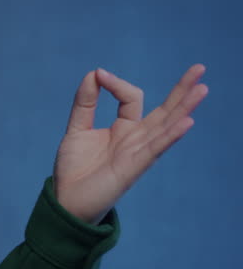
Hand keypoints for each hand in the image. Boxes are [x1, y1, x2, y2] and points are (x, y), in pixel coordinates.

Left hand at [54, 64, 207, 223]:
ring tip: (202, 89)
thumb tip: (94, 73)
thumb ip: (85, 102)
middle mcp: (136, 139)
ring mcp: (138, 152)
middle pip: (165, 110)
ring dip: (184, 108)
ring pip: (166, 126)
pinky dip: (171, 135)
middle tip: (199, 68)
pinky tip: (187, 121)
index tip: (99, 75)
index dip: (116, 83)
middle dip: (181, 90)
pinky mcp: (135, 167)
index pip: (131, 98)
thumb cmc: (74, 169)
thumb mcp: (77, 128)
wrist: (66, 200)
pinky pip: (156, 148)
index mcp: (123, 128)